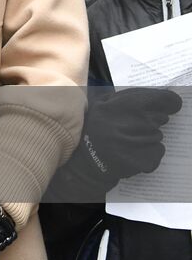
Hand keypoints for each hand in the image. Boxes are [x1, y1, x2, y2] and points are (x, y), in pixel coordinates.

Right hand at [56, 87, 182, 196]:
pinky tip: (135, 152)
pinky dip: (151, 152)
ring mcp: (137, 143)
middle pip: (160, 118)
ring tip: (131, 141)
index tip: (171, 104)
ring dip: (150, 137)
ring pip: (159, 135)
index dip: (168, 100)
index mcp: (117, 106)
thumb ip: (121, 97)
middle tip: (137, 126)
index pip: (157, 98)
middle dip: (153, 121)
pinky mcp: (143, 160)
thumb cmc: (95, 131)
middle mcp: (129, 123)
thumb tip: (153, 96)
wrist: (88, 164)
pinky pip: (158, 151)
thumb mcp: (99, 106)